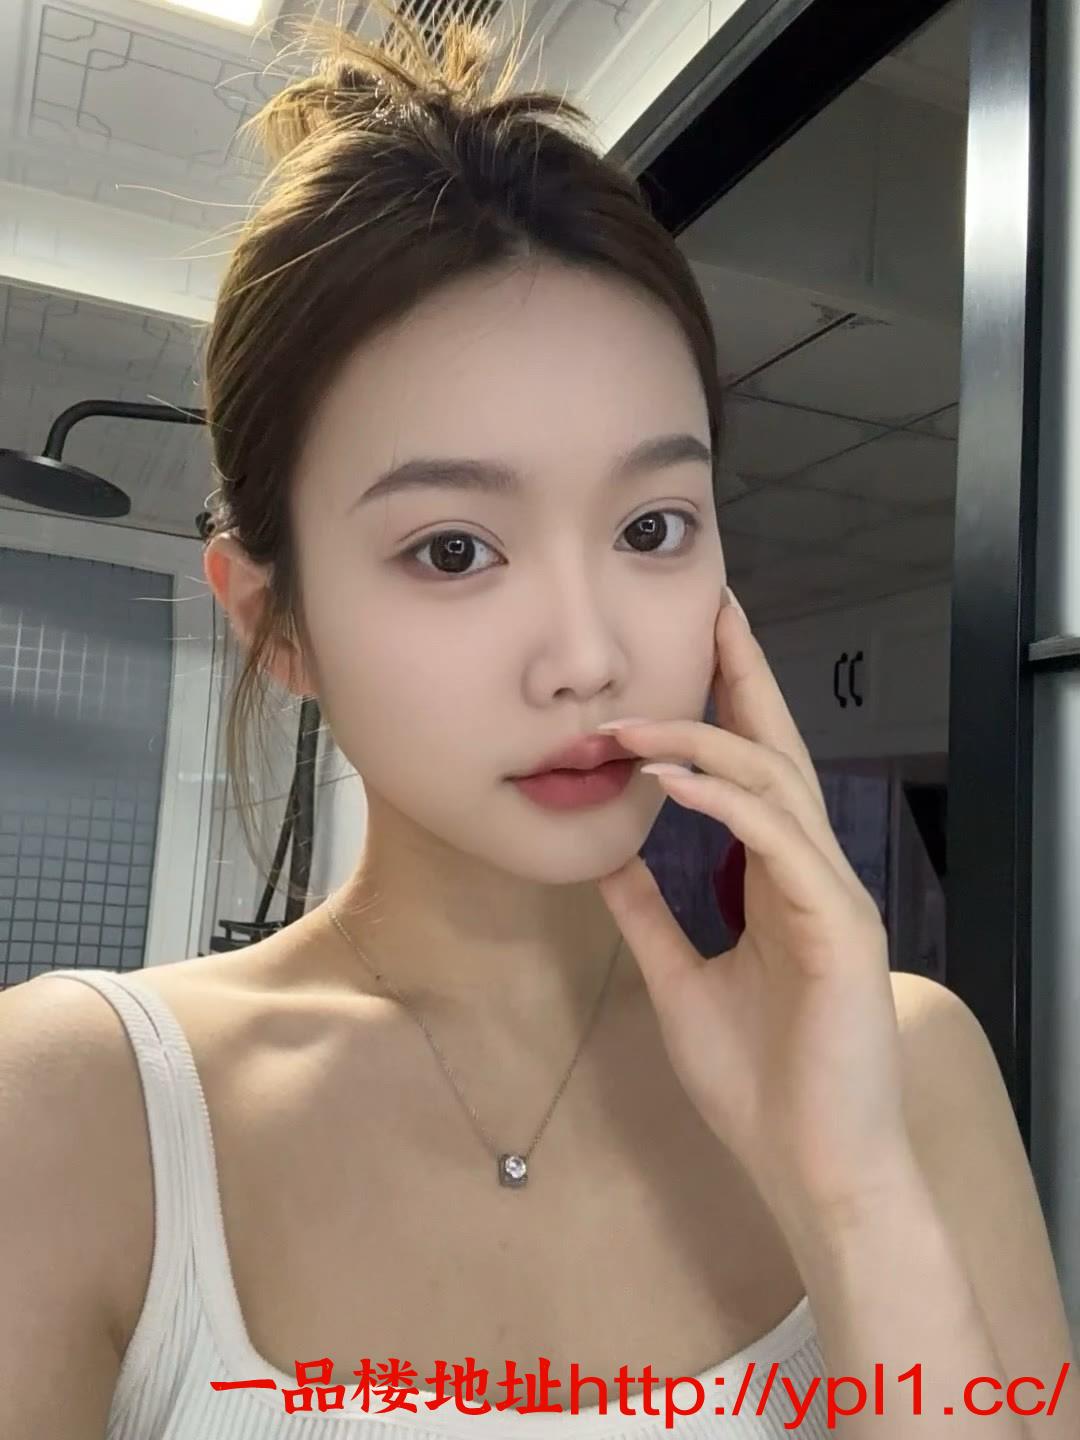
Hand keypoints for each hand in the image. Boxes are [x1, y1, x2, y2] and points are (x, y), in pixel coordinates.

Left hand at [595, 588, 914, 1233]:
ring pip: (775, 784)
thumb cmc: (759, 1083)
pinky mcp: (838, 927)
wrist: (814, 1169)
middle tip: (711, 606)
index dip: (726, 706)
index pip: (753, 773)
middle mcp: (812, 872)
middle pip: (777, 750)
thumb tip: (607, 861)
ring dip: (702, 741)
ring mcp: (831, 894)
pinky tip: (674, 780)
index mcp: (781, 881)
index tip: (694, 648)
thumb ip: (650, 916)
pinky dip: (726, 804)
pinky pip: (778, 843)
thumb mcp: (680, 981)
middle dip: (742, 675)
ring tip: (631, 719)